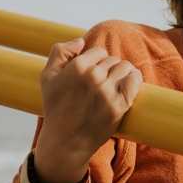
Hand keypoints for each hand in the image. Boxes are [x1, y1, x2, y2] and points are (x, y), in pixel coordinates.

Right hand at [32, 38, 142, 182]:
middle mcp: (93, 76)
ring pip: (126, 67)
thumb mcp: (47, 77)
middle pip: (113, 59)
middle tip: (102, 84)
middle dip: (109, 69)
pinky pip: (135, 81)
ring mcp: (107, 91)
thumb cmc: (56, 108)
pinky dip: (135, 80)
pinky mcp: (119, 105)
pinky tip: (130, 84)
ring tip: (116, 84)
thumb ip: (60, 52)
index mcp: (77, 66)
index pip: (99, 51)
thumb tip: (81, 41)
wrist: (66, 141)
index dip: (97, 61)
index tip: (93, 74)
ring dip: (123, 74)